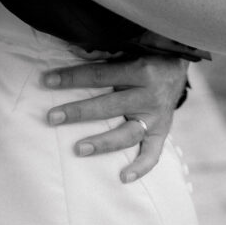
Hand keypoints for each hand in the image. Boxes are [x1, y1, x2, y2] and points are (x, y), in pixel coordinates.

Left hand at [42, 55, 188, 182]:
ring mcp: (156, 117)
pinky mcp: (162, 132)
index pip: (99, 75)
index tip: (47, 81)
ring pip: (127, 134)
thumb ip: (102, 50)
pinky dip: (141, 168)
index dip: (72, 78)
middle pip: (108, 106)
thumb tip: (71, 49)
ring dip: (103, 143)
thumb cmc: (146, 53)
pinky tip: (123, 178)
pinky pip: (153, 154)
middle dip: (78, 112)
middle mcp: (149, 95)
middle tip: (52, 117)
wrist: (178, 66)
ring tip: (78, 149)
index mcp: (139, 70)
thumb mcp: (129, 46)